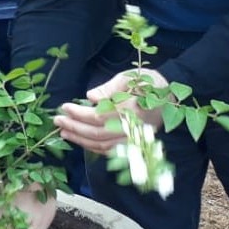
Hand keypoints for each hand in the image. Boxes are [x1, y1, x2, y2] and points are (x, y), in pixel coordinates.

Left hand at [54, 69, 168, 154]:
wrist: (170, 97)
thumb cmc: (148, 83)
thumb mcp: (129, 78)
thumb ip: (108, 89)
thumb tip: (90, 97)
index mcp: (129, 110)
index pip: (97, 116)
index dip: (79, 113)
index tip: (64, 107)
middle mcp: (131, 128)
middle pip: (96, 133)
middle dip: (74, 127)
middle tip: (58, 120)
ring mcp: (133, 139)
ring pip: (101, 145)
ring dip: (80, 140)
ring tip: (64, 132)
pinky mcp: (134, 144)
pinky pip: (110, 151)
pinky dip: (94, 148)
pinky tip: (82, 141)